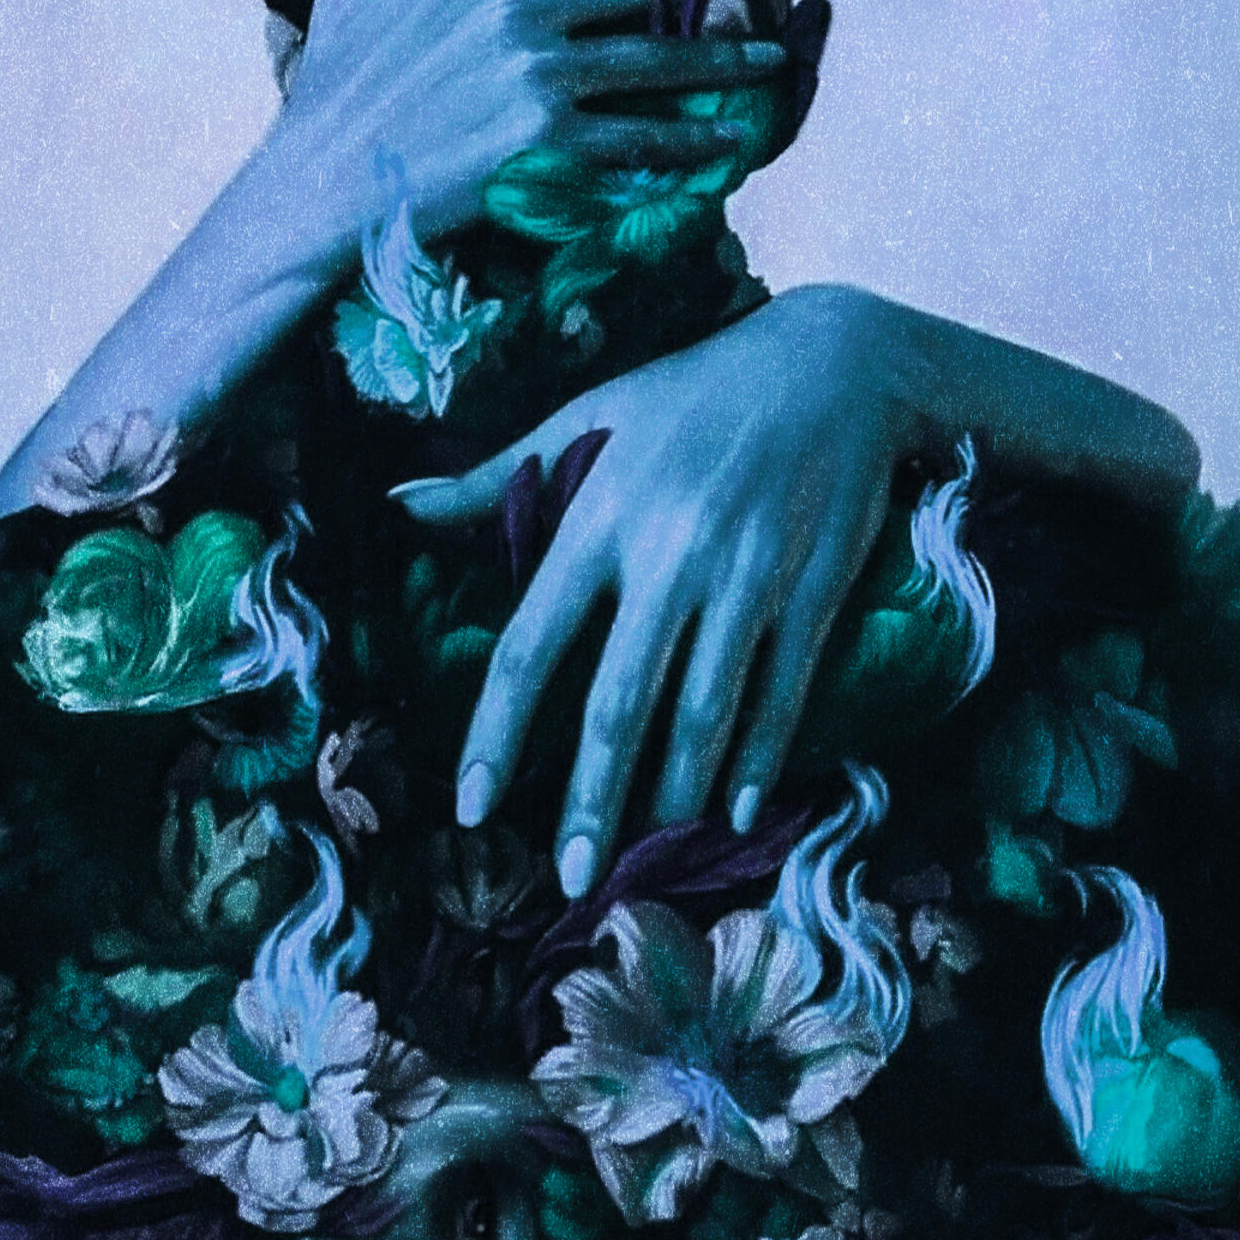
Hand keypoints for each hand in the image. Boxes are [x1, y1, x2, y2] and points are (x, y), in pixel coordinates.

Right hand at [268, 0, 786, 249]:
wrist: (322, 184)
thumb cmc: (335, 84)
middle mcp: (515, 7)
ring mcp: (535, 75)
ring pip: (655, 59)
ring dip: (721, 60)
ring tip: (767, 58)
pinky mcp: (546, 142)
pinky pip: (638, 137)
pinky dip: (689, 141)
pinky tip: (727, 142)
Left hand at [392, 285, 924, 895]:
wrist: (837, 361)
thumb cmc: (698, 389)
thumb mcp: (594, 413)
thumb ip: (501, 472)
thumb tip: (401, 503)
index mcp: (601, 517)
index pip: (531, 645)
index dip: (497, 733)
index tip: (474, 808)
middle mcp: (669, 556)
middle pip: (617, 702)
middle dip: (591, 799)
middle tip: (573, 878)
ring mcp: (745, 579)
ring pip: (701, 711)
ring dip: (674, 791)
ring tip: (649, 849)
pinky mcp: (813, 590)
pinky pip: (780, 693)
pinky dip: (758, 758)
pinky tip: (738, 810)